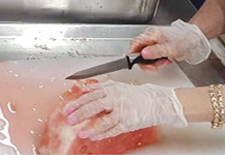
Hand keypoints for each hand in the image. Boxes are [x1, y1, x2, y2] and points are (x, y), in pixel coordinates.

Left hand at [62, 81, 185, 140]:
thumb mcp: (118, 86)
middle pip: (94, 106)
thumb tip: (84, 87)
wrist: (157, 101)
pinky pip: (112, 130)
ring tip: (81, 132)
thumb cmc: (138, 95)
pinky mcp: (128, 123)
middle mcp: (116, 99)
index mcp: (112, 89)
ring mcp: (122, 112)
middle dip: (80, 113)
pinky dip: (102, 134)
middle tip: (69, 119)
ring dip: (90, 127)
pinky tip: (93, 137)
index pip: (91, 94)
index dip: (77, 101)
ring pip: (103, 120)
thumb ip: (101, 86)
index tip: (67, 107)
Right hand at [127, 20, 210, 68]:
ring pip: (145, 56)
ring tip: (164, 62)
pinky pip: (152, 56)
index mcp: (151, 35)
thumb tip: (142, 54)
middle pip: (138, 52)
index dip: (132, 54)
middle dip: (146, 62)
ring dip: (154, 63)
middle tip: (156, 66)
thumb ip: (155, 51)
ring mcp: (153, 43)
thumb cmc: (183, 40)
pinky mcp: (158, 47)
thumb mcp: (169, 48)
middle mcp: (150, 38)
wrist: (193, 39)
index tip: (136, 63)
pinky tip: (165, 61)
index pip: (134, 44)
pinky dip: (158, 61)